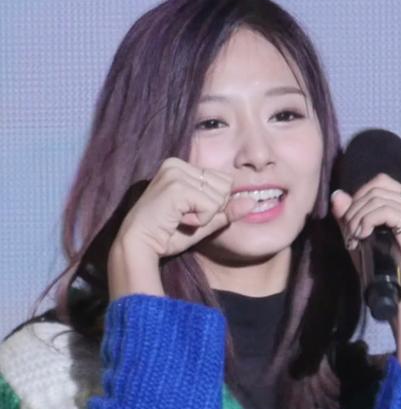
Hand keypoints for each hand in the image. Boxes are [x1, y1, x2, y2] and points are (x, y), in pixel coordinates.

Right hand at [111, 158, 257, 264]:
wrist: (139, 245)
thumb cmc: (168, 234)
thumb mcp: (204, 222)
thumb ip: (226, 211)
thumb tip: (253, 202)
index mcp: (182, 167)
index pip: (224, 180)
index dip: (216, 204)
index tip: (191, 213)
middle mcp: (177, 164)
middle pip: (225, 186)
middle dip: (212, 209)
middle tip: (186, 218)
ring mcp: (175, 172)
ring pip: (219, 196)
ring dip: (205, 216)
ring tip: (180, 219)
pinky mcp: (176, 186)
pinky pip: (210, 206)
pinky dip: (200, 220)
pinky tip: (179, 221)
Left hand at [330, 175, 400, 372]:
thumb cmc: (383, 273)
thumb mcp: (362, 240)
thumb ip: (351, 218)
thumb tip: (337, 195)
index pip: (382, 183)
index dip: (360, 196)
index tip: (352, 222)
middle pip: (379, 187)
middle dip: (356, 208)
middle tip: (350, 232)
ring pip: (379, 198)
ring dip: (358, 216)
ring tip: (354, 237)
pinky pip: (384, 210)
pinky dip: (367, 220)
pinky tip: (362, 236)